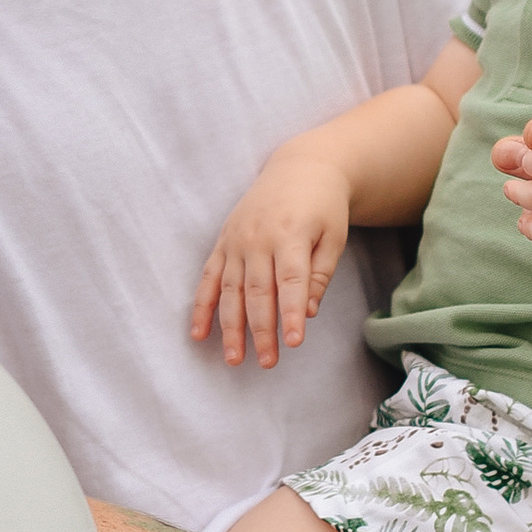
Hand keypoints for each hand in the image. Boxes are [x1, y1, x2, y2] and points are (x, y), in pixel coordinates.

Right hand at [191, 149, 351, 368]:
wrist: (299, 168)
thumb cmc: (323, 207)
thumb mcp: (333, 236)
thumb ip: (320, 275)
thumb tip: (307, 312)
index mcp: (290, 234)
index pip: (290, 282)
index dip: (290, 313)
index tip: (293, 342)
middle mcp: (258, 238)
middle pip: (257, 292)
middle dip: (261, 330)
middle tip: (268, 362)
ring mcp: (236, 241)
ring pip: (230, 291)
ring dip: (230, 327)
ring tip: (233, 359)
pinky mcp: (223, 242)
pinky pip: (208, 278)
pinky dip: (201, 307)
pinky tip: (198, 333)